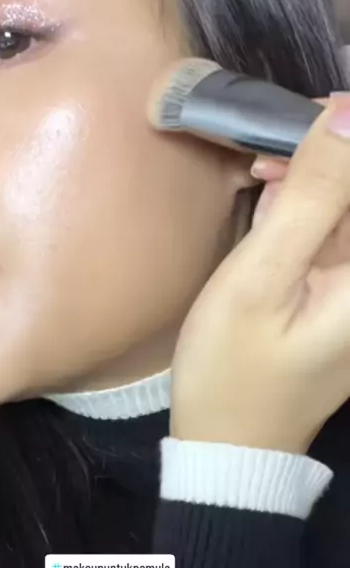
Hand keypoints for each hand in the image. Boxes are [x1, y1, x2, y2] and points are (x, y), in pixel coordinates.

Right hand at [171, 92, 349, 453]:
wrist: (228, 446)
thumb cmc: (234, 369)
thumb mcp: (262, 279)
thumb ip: (313, 197)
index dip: (348, 136)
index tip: (303, 122)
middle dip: (329, 155)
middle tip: (268, 153)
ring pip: (345, 206)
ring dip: (315, 177)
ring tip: (262, 175)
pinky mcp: (340, 292)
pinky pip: (334, 231)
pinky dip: (307, 206)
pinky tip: (273, 201)